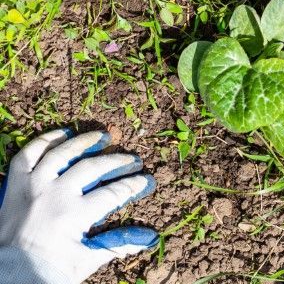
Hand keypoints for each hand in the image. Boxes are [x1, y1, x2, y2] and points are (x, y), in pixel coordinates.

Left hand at [0, 129, 156, 283]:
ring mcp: (33, 186)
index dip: (133, 185)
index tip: (146, 180)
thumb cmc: (47, 271)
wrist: (7, 277)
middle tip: (132, 159)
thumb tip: (148, 238)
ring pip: (62, 153)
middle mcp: (55, 194)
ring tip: (103, 137)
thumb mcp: (86, 260)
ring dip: (84, 142)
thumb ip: (116, 245)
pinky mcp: (16, 185)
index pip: (113, 193)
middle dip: (117, 162)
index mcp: (74, 214)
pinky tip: (63, 134)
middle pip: (93, 167)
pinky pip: (29, 154)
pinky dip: (45, 141)